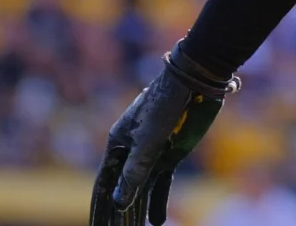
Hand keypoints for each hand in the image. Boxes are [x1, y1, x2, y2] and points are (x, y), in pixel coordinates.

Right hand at [90, 45, 236, 225]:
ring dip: (138, 211)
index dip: (101, 207)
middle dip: (118, 214)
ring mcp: (152, 153)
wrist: (194, 83)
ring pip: (141, 189)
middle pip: (121, 189)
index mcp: (118, 143)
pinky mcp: (170, 154)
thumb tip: (119, 202)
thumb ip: (135, 172)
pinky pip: (161, 183)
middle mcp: (131, 150)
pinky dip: (158, 201)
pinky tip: (157, 221)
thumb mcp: (148, 141)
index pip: (105, 184)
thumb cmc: (166, 104)